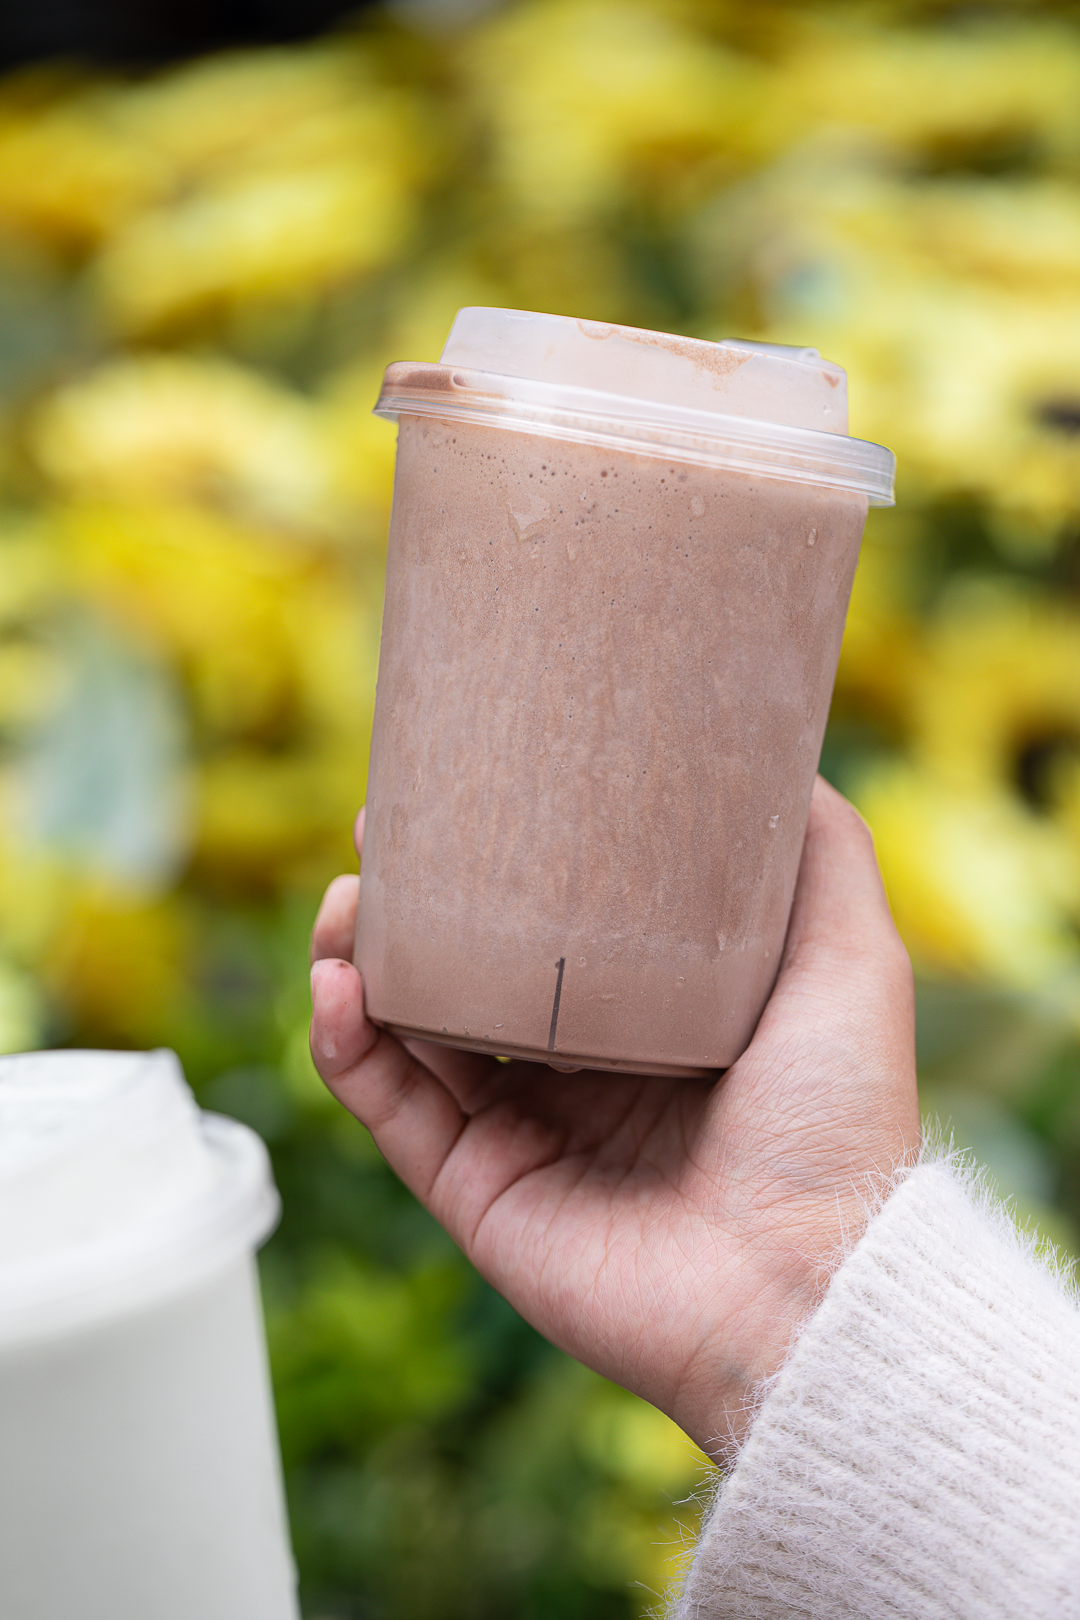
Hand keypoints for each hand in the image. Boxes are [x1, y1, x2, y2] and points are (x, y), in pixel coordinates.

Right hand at [310, 781, 918, 1455]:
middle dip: (409, 905)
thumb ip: (820, 854)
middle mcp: (576, 1073)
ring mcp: (522, 1135)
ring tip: (343, 904)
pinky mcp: (477, 1192)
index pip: (549, 928)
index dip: (499, 864)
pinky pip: (390, 1110)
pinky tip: (335, 986)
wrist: (809, 1279)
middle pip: (462, 974)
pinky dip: (348, 1047)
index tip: (457, 791)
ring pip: (409, 1033)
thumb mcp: (850, 958)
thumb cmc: (836, 1118)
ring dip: (356, 962)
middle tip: (377, 839)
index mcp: (647, 1020)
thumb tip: (777, 754)